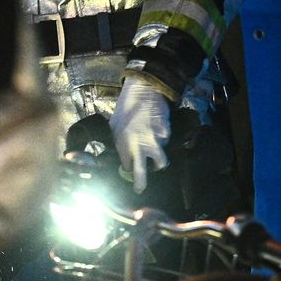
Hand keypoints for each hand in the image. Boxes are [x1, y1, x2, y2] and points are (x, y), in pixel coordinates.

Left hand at [110, 76, 171, 192]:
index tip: (129, 168)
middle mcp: (138, 146)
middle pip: (142, 173)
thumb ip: (117, 141)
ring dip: (158, 161)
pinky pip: (165, 144)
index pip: (126, 167)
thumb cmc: (125, 108)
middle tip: (140, 189)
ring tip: (155, 155)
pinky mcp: (166, 134)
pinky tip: (156, 131)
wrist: (143, 92)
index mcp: (123, 144)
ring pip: (160, 160)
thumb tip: (118, 154)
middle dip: (141, 184)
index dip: (128, 168)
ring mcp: (154, 141)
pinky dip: (162, 141)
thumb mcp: (114, 125)